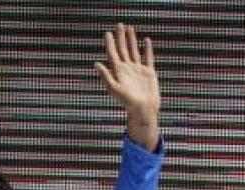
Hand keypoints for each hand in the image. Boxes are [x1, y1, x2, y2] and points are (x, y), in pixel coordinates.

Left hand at [95, 23, 160, 150]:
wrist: (143, 110)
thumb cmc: (127, 102)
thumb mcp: (114, 89)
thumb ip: (105, 76)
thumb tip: (96, 63)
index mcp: (118, 72)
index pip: (113, 54)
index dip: (110, 43)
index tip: (108, 32)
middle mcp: (127, 69)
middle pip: (123, 49)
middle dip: (121, 37)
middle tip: (119, 24)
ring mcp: (138, 70)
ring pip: (134, 51)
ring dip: (132, 39)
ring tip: (130, 28)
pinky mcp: (149, 73)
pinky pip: (148, 58)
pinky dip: (147, 49)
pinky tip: (146, 40)